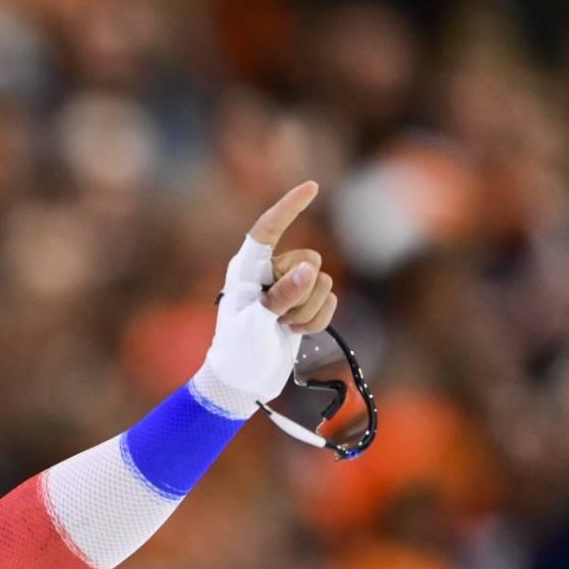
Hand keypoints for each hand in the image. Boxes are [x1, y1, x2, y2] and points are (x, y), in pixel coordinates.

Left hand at [205, 181, 337, 401]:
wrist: (241, 381)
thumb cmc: (237, 350)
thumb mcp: (256, 322)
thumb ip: (283, 294)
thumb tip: (312, 269)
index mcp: (246, 269)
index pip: (268, 230)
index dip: (289, 207)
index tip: (312, 187)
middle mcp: (269, 273)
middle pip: (310, 260)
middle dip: (301, 293)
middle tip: (276, 318)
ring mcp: (288, 289)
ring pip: (324, 283)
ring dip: (308, 311)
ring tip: (281, 327)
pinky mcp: (304, 305)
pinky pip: (330, 301)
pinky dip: (317, 321)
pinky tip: (294, 333)